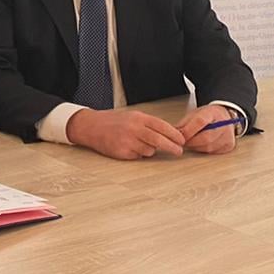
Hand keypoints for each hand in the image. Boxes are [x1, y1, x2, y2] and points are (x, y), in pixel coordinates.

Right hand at [65, 108, 185, 160]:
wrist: (91, 126)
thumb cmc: (113, 121)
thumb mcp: (133, 117)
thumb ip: (149, 124)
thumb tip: (169, 133)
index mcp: (139, 118)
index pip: (162, 126)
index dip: (174, 134)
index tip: (182, 140)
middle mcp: (134, 128)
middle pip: (159, 140)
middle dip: (172, 147)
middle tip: (178, 151)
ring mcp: (128, 141)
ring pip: (149, 150)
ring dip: (150, 150)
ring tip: (140, 144)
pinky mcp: (122, 152)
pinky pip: (138, 156)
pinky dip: (138, 154)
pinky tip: (130, 148)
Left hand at [178, 105, 240, 154]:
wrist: (225, 117)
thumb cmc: (209, 115)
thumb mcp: (195, 113)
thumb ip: (184, 123)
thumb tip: (174, 133)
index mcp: (214, 113)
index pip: (200, 122)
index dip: (188, 131)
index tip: (179, 136)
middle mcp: (224, 124)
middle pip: (205, 138)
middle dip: (191, 142)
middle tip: (183, 142)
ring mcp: (228, 136)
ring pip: (208, 147)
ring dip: (196, 147)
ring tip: (191, 142)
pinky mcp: (229, 146)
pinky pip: (213, 152)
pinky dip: (203, 150)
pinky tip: (201, 144)